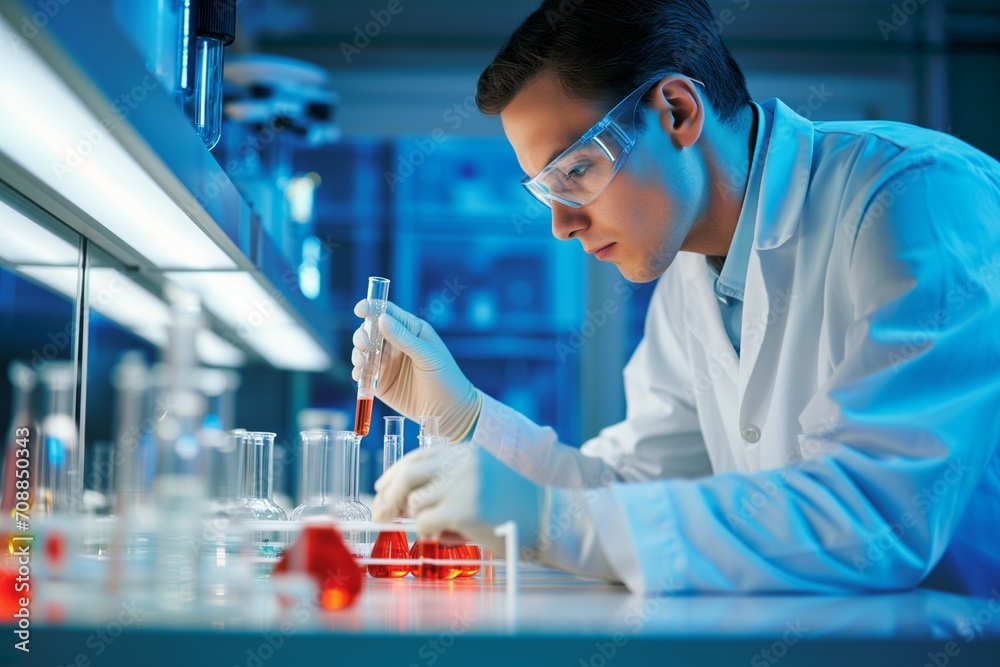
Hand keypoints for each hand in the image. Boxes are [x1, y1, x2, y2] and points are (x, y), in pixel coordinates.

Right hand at [352, 300, 480, 441]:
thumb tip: (381, 319)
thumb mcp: (427, 356)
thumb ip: (404, 338)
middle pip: (370, 331)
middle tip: (364, 345)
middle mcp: (396, 343)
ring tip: (362, 362)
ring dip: (357, 353)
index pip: (388, 312)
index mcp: (410, 330)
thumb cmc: (445, 377)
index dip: (371, 308)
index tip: (360, 310)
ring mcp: (386, 362)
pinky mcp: (380, 382)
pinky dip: (358, 372)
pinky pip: (363, 372)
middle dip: (362, 335)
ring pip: (363, 351)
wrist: (449, 411)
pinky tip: (360, 375)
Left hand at [372, 444, 542, 556]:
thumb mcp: (479, 479)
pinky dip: (429, 533)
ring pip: (415, 503)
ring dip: (420, 520)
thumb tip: (402, 499)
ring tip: (442, 528)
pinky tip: (448, 535)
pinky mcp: (463, 509)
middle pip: (407, 476)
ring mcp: (462, 484)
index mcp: (465, 450)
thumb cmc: (512, 505)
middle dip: (388, 497)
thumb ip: (446, 481)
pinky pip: (425, 523)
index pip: (417, 457)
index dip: (394, 474)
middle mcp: (461, 462)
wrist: (547, 519)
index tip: (381, 489)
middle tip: (380, 516)